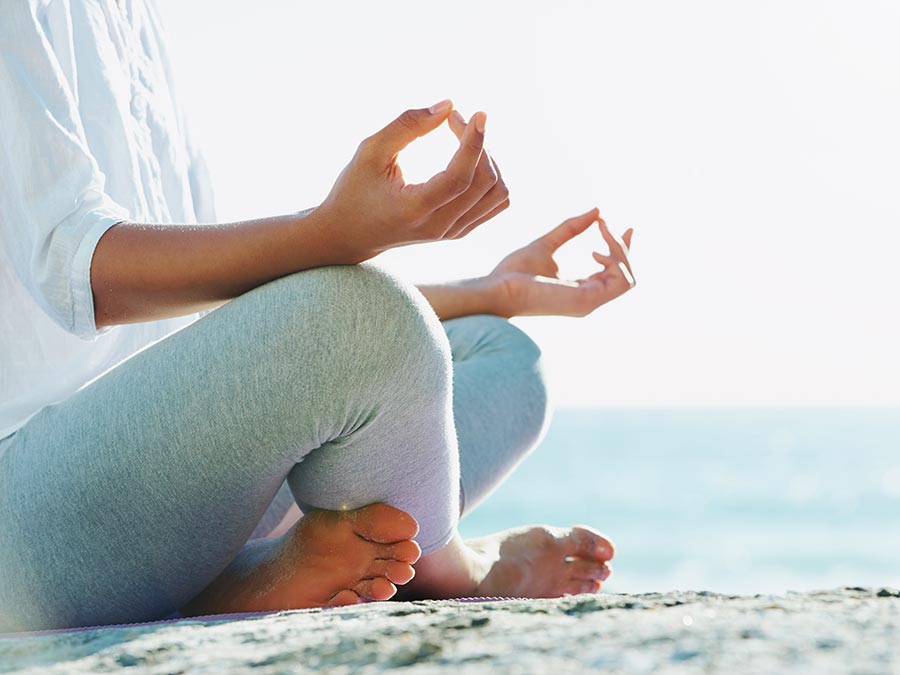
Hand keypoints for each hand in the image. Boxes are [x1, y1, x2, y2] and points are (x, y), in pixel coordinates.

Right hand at [316, 100, 509, 262]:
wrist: (350, 234)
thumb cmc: (355, 188)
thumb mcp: (371, 151)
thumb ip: (407, 125)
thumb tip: (448, 105)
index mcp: (414, 208)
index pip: (460, 177)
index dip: (474, 142)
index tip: (478, 114)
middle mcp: (438, 226)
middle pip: (485, 182)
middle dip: (478, 144)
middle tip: (454, 120)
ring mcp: (451, 233)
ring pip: (497, 195)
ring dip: (489, 160)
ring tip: (463, 141)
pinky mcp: (459, 232)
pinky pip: (495, 204)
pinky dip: (492, 178)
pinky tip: (469, 161)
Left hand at [488, 208, 635, 316]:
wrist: (499, 287)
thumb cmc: (515, 271)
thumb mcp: (547, 243)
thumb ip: (571, 229)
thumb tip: (597, 211)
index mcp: (580, 288)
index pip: (614, 273)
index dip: (624, 249)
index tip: (628, 227)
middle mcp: (588, 298)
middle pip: (626, 274)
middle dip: (622, 246)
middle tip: (604, 225)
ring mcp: (589, 302)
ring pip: (628, 278)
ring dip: (620, 251)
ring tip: (602, 234)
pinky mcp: (588, 301)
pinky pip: (621, 282)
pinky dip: (615, 261)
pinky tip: (596, 250)